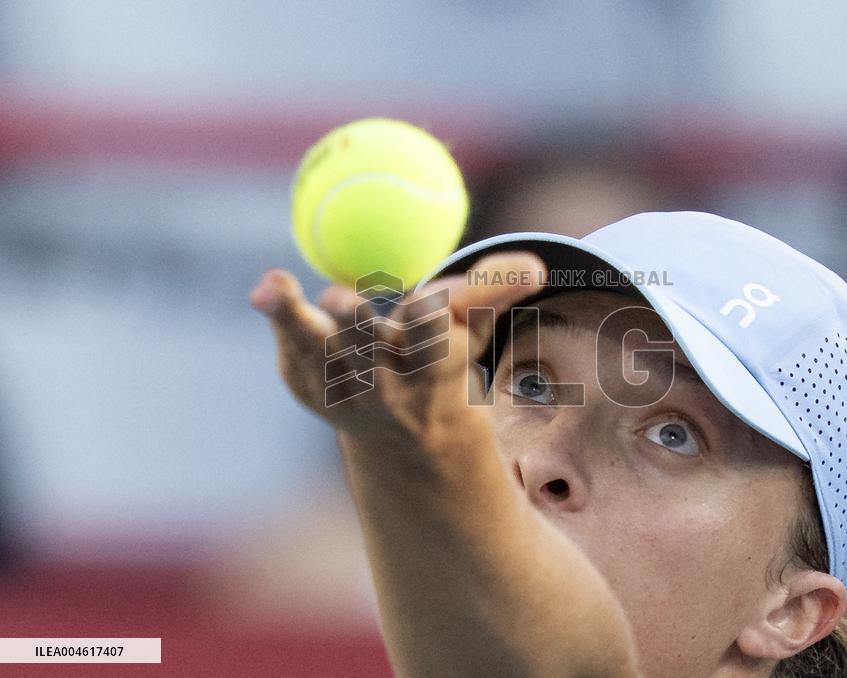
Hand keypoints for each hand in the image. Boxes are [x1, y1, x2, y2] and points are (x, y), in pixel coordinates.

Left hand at [249, 252, 547, 452]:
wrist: (405, 436)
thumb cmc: (443, 358)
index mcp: (434, 373)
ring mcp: (342, 394)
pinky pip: (292, 354)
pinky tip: (267, 292)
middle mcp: (386, 390)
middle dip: (356, 329)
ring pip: (318, 357)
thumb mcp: (474, 328)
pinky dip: (279, 322)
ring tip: (272, 288)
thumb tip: (535, 266)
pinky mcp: (308, 389)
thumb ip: (495, 289)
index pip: (436, 345)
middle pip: (369, 356)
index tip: (424, 301)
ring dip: (296, 323)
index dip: (430, 324)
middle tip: (338, 294)